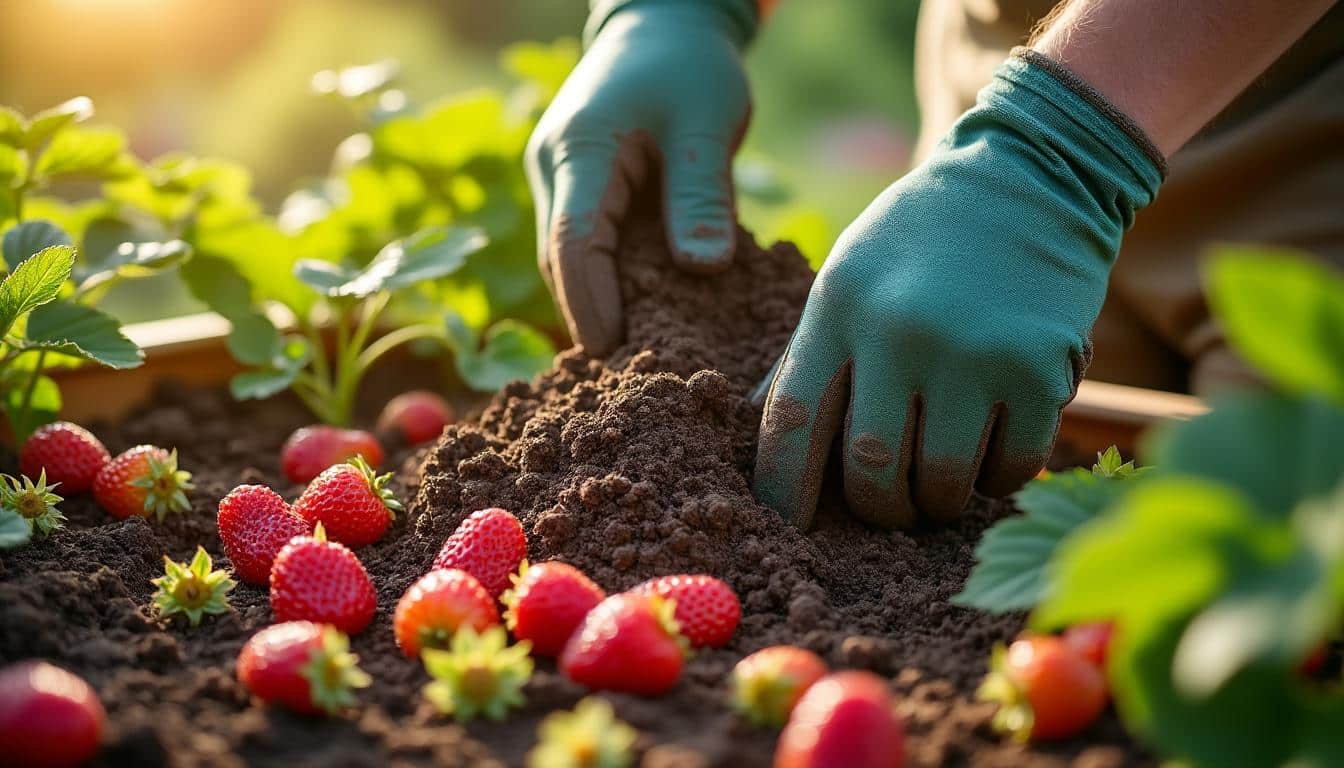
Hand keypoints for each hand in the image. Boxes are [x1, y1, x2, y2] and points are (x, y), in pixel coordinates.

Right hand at [525, 1, 753, 355]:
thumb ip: (701, 195)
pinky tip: (643, 314)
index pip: (572, 242)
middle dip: (591, 317)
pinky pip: (588, 245)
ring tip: (638, 356)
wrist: (663, 23)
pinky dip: (611, 279)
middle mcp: (555, 169)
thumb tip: (702, 270)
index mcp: (580, 150)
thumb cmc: (688, 64)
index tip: (617, 351)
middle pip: (562, 260)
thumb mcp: (706, 121)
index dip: (591, 303)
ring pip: (570, 258)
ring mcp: (561, 179)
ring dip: (599, 302)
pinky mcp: (579, 189)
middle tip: (629, 375)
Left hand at [753, 52, 1162, 529]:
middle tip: (892, 505)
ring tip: (943, 475)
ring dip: (939, 500)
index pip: (790, 420)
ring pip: (943, 483)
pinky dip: (997, 477)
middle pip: (872, 471)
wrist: (1031, 177)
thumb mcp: (849, 277)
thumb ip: (809, 355)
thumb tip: (762, 430)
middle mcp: (900, 328)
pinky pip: (1011, 467)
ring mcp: (974, 350)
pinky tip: (994, 445)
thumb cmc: (923, 240)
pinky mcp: (1041, 368)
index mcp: (839, 305)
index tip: (787, 526)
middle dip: (879, 509)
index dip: (782, 489)